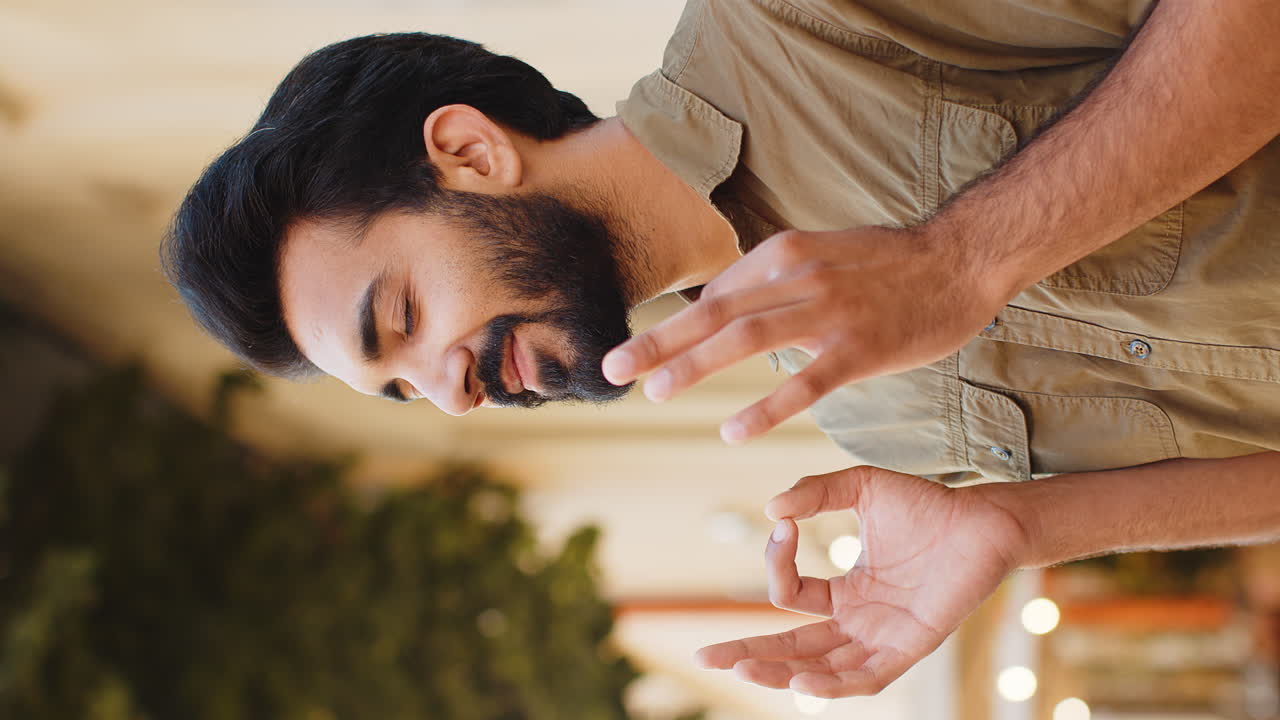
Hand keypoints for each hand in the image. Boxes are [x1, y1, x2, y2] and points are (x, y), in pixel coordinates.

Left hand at [601, 226, 1002, 442]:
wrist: (961, 258)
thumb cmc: (888, 264)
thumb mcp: (821, 255)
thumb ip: (775, 282)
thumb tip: (729, 312)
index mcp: (783, 253)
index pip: (715, 294)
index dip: (673, 327)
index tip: (637, 352)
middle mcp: (797, 276)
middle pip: (715, 312)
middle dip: (658, 342)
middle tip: (613, 368)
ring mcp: (829, 312)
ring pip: (747, 340)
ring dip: (695, 366)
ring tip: (656, 393)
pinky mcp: (859, 348)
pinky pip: (805, 381)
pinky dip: (765, 406)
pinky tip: (732, 431)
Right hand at [695, 466, 1028, 697]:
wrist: (983, 518)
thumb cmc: (927, 503)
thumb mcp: (859, 488)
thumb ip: (814, 492)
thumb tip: (772, 510)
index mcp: (847, 592)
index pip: (792, 595)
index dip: (777, 562)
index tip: (782, 523)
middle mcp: (860, 622)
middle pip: (792, 648)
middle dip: (747, 654)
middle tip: (705, 656)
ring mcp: (883, 638)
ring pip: (821, 669)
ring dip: (779, 671)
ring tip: (741, 669)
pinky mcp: (910, 647)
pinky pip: (865, 677)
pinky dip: (832, 684)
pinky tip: (800, 681)